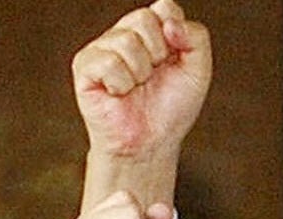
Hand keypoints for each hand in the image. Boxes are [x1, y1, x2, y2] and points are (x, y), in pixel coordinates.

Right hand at [74, 3, 210, 162]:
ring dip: (141, 73)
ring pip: (127, 42)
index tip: (175, 57)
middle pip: (145, 19)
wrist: (152, 142)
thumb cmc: (171, 108)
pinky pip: (109, 62)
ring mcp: (103, 48)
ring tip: (137, 88)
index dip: (175, 31)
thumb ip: (196, 39)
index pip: (164, 7)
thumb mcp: (197, 72)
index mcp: (151, 32)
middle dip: (159, 54)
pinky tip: (119, 93)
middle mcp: (124, 34)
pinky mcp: (85, 66)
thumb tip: (171, 20)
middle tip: (154, 77)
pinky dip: (122, 84)